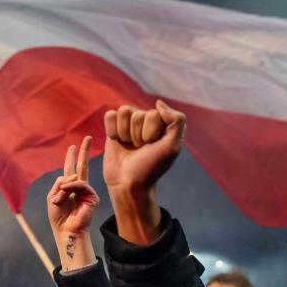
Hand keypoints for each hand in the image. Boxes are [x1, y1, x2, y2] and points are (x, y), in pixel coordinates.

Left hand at [47, 136, 98, 270]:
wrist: (66, 230)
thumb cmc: (58, 216)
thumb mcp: (52, 196)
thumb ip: (59, 183)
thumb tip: (72, 176)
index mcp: (68, 186)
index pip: (71, 168)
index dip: (71, 157)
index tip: (73, 146)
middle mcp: (79, 187)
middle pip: (82, 165)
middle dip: (83, 151)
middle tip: (87, 137)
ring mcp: (86, 191)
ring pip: (76, 177)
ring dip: (64, 188)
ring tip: (59, 199)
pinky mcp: (92, 197)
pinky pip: (82, 185)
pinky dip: (72, 188)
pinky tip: (66, 194)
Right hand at [102, 101, 185, 244]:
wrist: (129, 183)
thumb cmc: (151, 167)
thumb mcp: (172, 147)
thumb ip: (177, 121)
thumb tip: (158, 103)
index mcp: (164, 123)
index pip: (153, 114)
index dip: (150, 133)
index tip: (152, 147)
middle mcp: (148, 120)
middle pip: (137, 114)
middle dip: (136, 135)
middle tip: (140, 149)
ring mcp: (130, 122)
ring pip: (123, 111)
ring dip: (124, 133)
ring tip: (130, 146)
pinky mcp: (114, 126)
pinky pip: (110, 115)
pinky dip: (112, 130)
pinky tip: (118, 141)